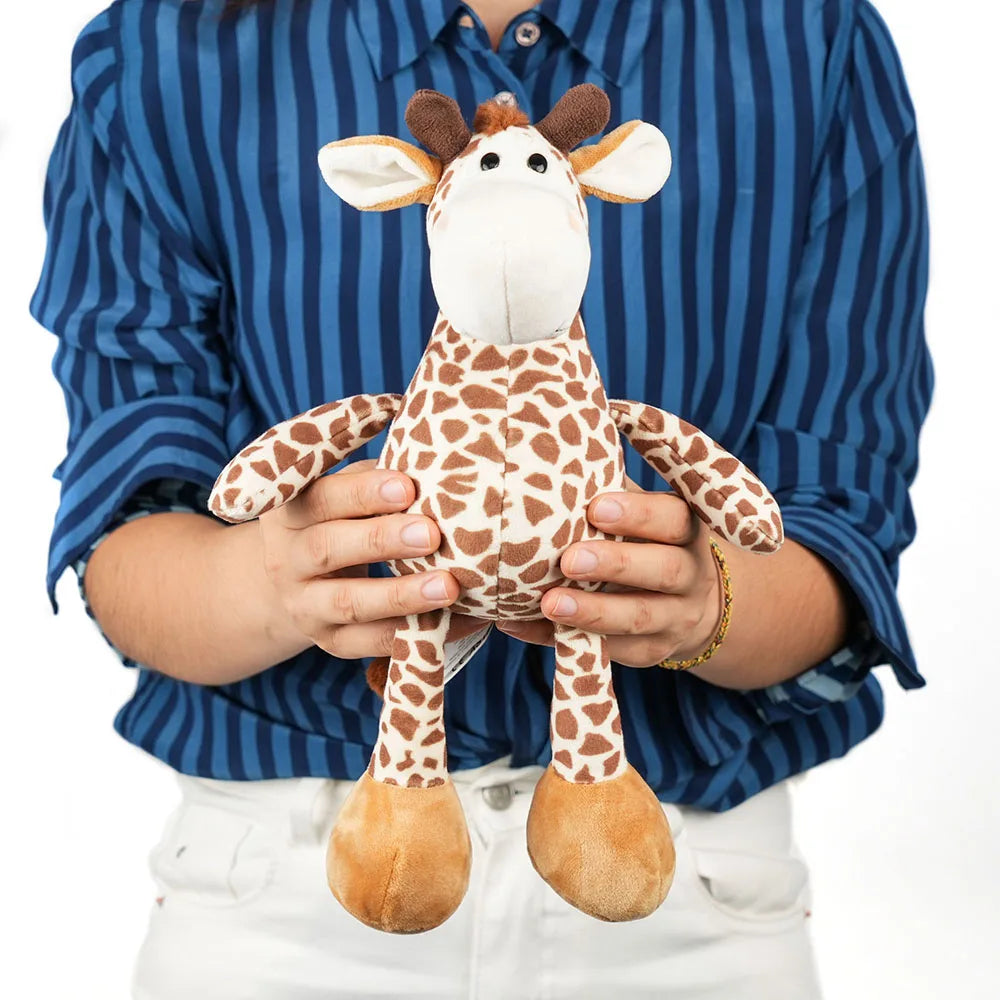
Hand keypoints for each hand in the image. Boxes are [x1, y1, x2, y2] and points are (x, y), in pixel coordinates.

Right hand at [259, 460, 479, 659]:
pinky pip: (373, 643)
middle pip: (326, 549)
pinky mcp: (331, 642)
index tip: (407, 487)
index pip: (321, 499)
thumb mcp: (344, 491)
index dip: (362, 493)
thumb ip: (377, 478)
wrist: (298, 583)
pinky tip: (463, 620)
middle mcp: (287, 561)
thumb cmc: (340, 520)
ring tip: (449, 587)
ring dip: (401, 596)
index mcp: (290, 512)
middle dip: (381, 541)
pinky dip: (418, 633)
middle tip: (431, 535)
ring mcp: (305, 606)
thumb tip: (436, 464)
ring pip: (349, 603)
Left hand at [498, 487, 723, 666]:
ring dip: (592, 612)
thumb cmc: (644, 539)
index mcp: (685, 529)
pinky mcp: (650, 652)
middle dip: (616, 564)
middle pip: (663, 569)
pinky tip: (521, 625)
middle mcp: (689, 574)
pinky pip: (609, 651)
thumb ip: (607, 488)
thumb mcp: (640, 511)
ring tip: (549, 604)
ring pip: (639, 618)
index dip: (639, 515)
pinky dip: (562, 639)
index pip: (673, 518)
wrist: (690, 604)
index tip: (597, 508)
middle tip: (569, 560)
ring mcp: (674, 618)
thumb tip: (549, 455)